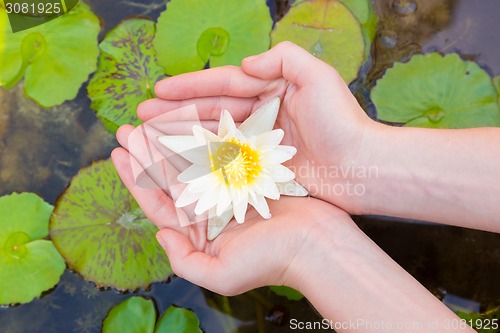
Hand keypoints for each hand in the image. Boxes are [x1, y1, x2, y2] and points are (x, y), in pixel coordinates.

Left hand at [111, 125, 352, 294]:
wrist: (317, 244)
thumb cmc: (271, 262)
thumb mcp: (222, 275)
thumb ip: (184, 261)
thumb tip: (160, 235)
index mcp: (198, 233)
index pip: (157, 204)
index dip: (134, 179)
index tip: (117, 153)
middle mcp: (209, 211)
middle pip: (169, 179)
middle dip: (147, 154)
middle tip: (127, 128)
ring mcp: (227, 191)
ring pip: (190, 162)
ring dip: (169, 142)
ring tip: (149, 121)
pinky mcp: (247, 175)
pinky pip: (217, 153)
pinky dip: (201, 138)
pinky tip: (186, 122)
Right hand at [137, 41, 379, 214]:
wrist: (362, 168)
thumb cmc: (342, 123)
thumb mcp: (318, 77)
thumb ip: (283, 59)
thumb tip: (245, 63)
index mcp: (271, 88)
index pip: (221, 83)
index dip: (188, 86)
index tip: (157, 90)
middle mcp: (261, 111)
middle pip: (209, 109)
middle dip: (173, 112)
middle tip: (140, 116)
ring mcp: (259, 140)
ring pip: (211, 134)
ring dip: (179, 135)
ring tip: (148, 137)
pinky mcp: (261, 166)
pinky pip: (223, 159)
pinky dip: (199, 158)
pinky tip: (177, 160)